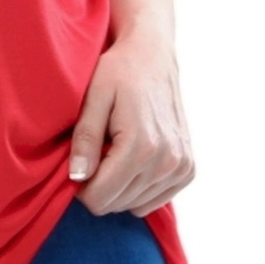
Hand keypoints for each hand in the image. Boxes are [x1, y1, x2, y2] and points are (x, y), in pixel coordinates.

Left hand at [68, 26, 195, 216]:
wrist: (153, 58)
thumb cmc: (118, 73)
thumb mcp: (93, 98)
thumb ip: (85, 139)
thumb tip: (78, 178)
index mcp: (141, 145)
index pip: (101, 197)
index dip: (80, 188)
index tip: (77, 166)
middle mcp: (167, 160)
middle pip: (117, 204)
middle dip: (99, 186)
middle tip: (94, 155)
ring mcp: (181, 166)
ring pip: (135, 205)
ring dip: (119, 187)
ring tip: (114, 153)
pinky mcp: (188, 169)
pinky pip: (155, 199)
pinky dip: (138, 188)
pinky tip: (132, 161)